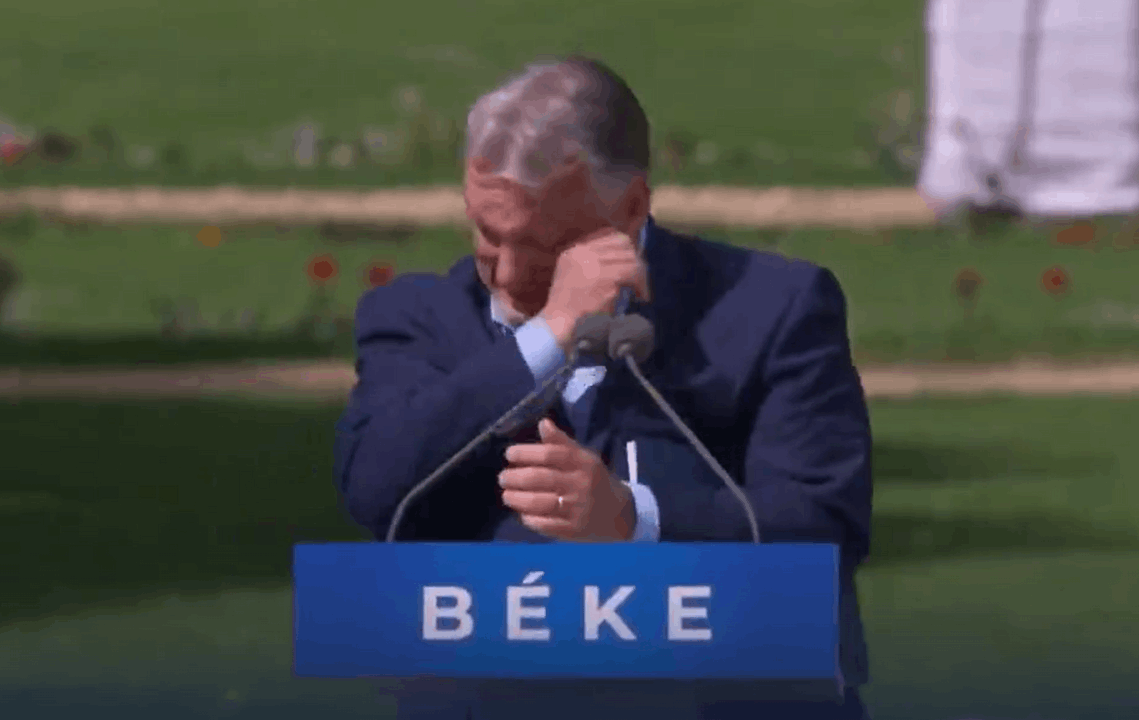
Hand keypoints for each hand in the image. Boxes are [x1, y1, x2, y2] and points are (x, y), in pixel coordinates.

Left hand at [499, 418, 635, 540]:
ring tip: (507, 495)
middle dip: (516, 477)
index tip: (510, 454)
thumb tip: (543, 423)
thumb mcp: (585, 459)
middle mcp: (582, 485)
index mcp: (584, 463)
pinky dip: (530, 519)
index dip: (527, 453)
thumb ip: (562, 443)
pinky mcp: (574, 531)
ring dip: (518, 499)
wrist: (621, 516)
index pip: (551, 454)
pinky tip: (522, 513)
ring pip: (540, 502)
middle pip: (541, 478)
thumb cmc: (595, 481)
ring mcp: (578, 509)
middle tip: (503, 477)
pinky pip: (546, 525)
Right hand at [539, 228, 649, 351]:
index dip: (624, 247)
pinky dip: (641, 284)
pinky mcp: (607, 277)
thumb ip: (591, 264)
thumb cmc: (567, 308)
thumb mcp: (572, 276)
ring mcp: (595, 263)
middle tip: (638, 277)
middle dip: (635, 259)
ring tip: (640, 290)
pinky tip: (640, 296)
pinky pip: (633, 272)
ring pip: (631, 257)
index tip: (630, 262)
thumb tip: (622, 259)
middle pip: (623, 242)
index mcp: (575, 250)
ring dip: (640, 274)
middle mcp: (584, 252)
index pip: (608, 234)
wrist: (558, 325)